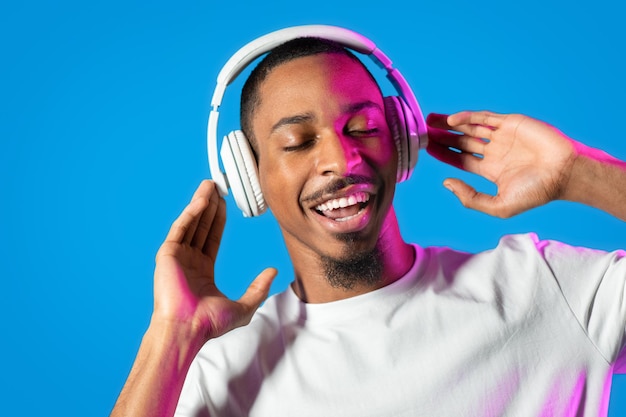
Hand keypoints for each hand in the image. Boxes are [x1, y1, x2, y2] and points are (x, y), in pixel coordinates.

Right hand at [152, 180, 276, 341]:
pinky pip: (180, 229)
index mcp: (202, 270)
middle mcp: (188, 261)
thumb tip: (274, 271)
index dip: (219, 219)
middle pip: (201, 226)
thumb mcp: (244, 306)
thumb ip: (259, 288)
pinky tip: (201, 201)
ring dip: (200, 203)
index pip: (211, 237)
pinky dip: (190, 213)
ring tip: (210, 185)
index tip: (225, 202)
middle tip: (218, 186)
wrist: (188, 329)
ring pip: (191, 223)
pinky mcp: (167, 255)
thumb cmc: (211, 324)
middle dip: (210, 206)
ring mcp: (177, 257)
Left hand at [426, 111, 577, 217]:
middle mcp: (494, 152)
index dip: (443, 154)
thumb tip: (446, 183)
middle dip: (443, 137)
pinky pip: (485, 118)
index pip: (460, 160)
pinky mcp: (511, 123)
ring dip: (450, 124)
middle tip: (423, 131)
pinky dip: (468, 117)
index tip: (427, 148)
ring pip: (470, 128)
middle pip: (461, 142)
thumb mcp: (498, 206)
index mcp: (491, 170)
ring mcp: (502, 137)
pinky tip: (451, 120)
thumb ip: (470, 198)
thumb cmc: (536, 193)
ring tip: (430, 121)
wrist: (564, 174)